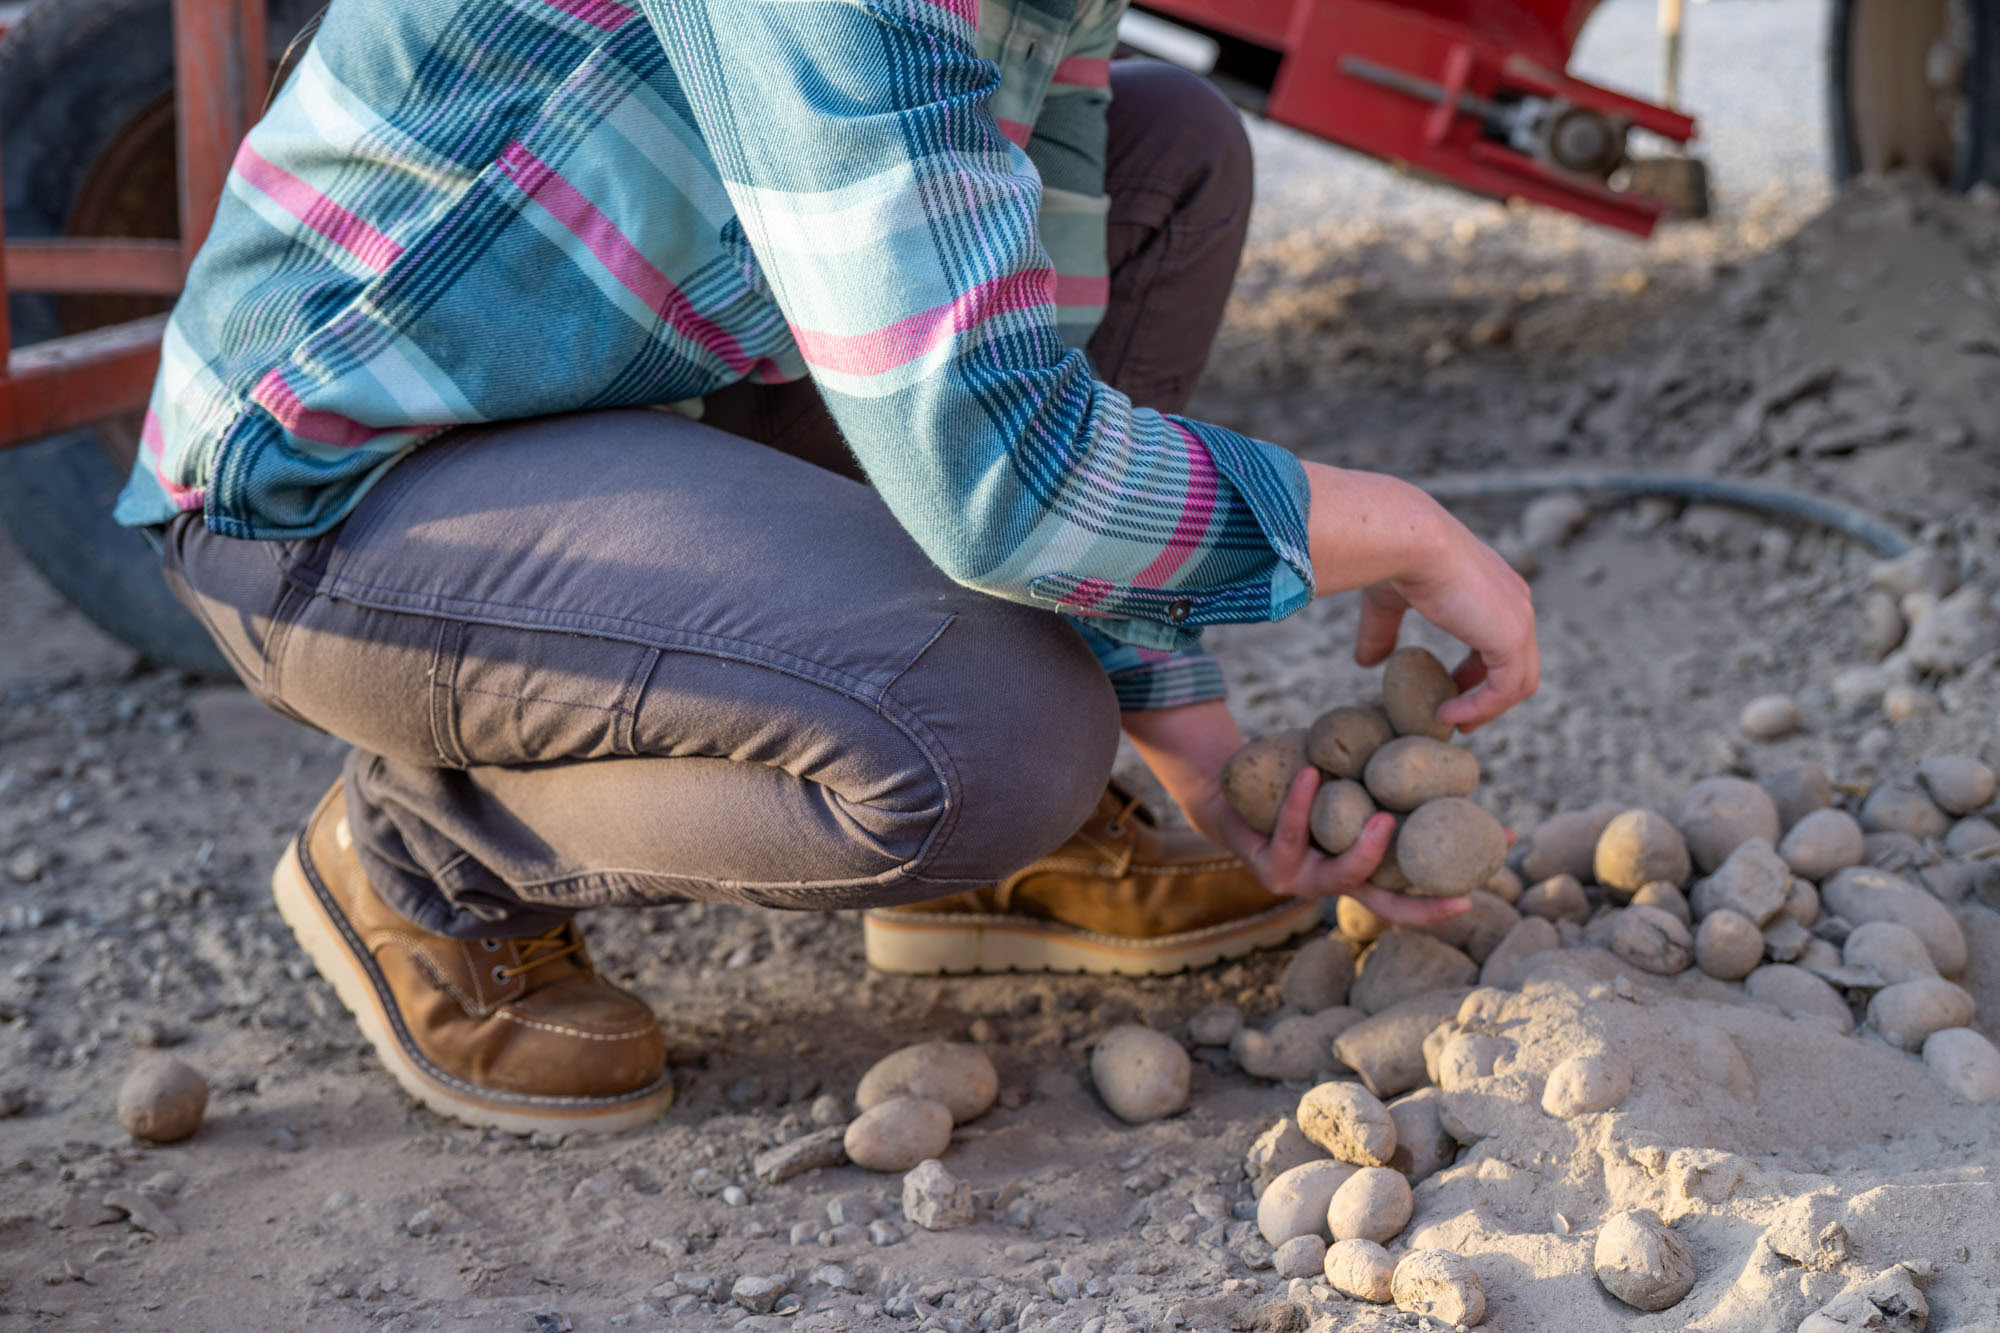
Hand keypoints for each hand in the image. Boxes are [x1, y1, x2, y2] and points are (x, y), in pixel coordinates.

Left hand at [1124, 701, 1468, 925]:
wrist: (1230, 794)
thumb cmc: (1299, 780)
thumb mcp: (1350, 775)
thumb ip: (1386, 765)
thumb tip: (1441, 718)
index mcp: (1363, 865)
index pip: (1418, 882)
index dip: (1460, 870)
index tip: (1501, 850)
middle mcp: (1337, 884)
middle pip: (1389, 906)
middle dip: (1426, 902)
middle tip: (1459, 886)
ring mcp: (1304, 881)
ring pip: (1343, 875)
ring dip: (1365, 848)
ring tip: (1382, 815)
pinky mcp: (1270, 867)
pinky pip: (1291, 833)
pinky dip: (1301, 804)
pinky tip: (1311, 775)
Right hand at [1305, 464, 1538, 730]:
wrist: (1407, 539)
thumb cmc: (1395, 558)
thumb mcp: (1387, 602)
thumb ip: (1382, 631)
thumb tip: (1365, 662)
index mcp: (1495, 588)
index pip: (1501, 637)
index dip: (1478, 668)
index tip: (1450, 688)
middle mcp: (1516, 601)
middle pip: (1519, 662)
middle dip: (1489, 694)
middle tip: (1456, 716)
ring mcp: (1519, 620)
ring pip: (1519, 681)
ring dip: (1486, 708)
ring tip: (1451, 721)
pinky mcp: (1511, 639)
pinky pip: (1505, 689)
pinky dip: (1480, 708)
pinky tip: (1447, 713)